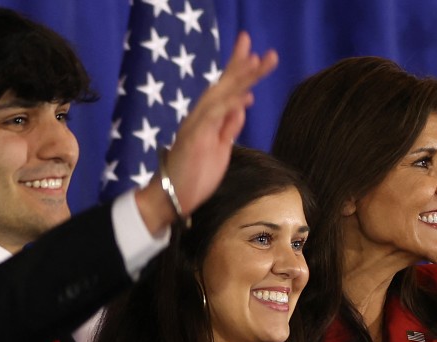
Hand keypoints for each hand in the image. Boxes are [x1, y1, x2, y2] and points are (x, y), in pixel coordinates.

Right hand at [136, 32, 277, 231]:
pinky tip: (243, 94)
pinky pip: (212, 116)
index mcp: (207, 119)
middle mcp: (201, 117)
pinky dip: (227, 104)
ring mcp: (196, 126)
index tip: (257, 57)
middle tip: (264, 50)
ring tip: (258, 62)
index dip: (240, 72)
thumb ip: (229, 126)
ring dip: (239, 78)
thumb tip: (242, 104)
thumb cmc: (194, 175)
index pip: (225, 90)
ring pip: (219, 95)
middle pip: (223, 85)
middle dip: (242, 65)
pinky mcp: (194, 138)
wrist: (172, 196)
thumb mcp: (220, 148)